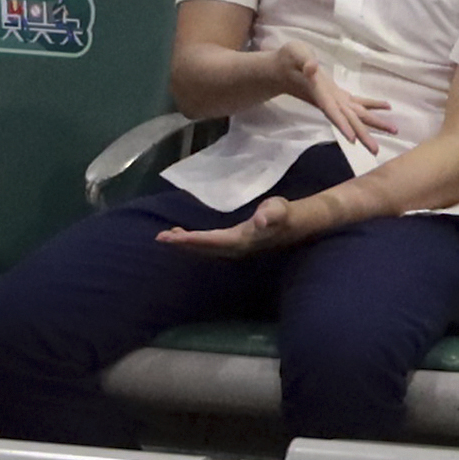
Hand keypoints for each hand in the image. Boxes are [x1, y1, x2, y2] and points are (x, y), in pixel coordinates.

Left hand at [161, 189, 331, 257]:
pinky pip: (210, 245)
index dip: (190, 240)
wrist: (299, 224)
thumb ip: (271, 214)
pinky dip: (195, 242)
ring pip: (205, 249)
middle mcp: (235, 248)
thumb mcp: (280, 210)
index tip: (171, 237)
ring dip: (186, 244)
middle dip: (182, 244)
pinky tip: (186, 236)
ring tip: (167, 236)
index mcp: (240, 240)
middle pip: (203, 248)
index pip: (210, 241)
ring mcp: (235, 249)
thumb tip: (261, 221)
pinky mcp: (236, 245)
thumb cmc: (287, 214)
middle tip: (159, 238)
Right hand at [265, 40, 397, 150]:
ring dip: (374, 124)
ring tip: (394, 131)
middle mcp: (329, 101)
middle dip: (362, 135)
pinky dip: (372, 105)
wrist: (280, 70)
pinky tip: (386, 106)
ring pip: (356, 115)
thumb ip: (304, 60)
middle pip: (348, 120)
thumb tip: (312, 67)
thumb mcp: (294, 54)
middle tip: (376, 151)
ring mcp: (334, 99)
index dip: (342, 125)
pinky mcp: (338, 95)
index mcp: (319, 93)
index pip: (332, 112)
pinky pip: (357, 102)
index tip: (352, 140)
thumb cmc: (286, 60)